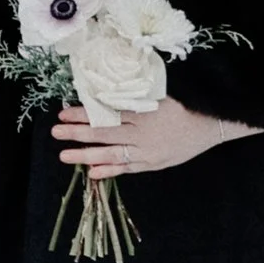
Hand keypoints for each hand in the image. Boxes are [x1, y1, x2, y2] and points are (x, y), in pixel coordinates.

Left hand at [53, 97, 259, 178]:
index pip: (107, 113)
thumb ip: (132, 94)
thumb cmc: (180, 106)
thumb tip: (102, 89)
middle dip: (77, 133)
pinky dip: (109, 171)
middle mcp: (143, 133)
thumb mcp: (157, 93)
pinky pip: (127, 168)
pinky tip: (91, 173)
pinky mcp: (152, 164)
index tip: (63, 112)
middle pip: (105, 133)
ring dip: (86, 156)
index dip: (84, 113)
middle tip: (56, 132)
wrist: (208, 126)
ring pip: (112, 154)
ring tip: (64, 156)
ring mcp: (147, 151)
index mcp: (143, 111)